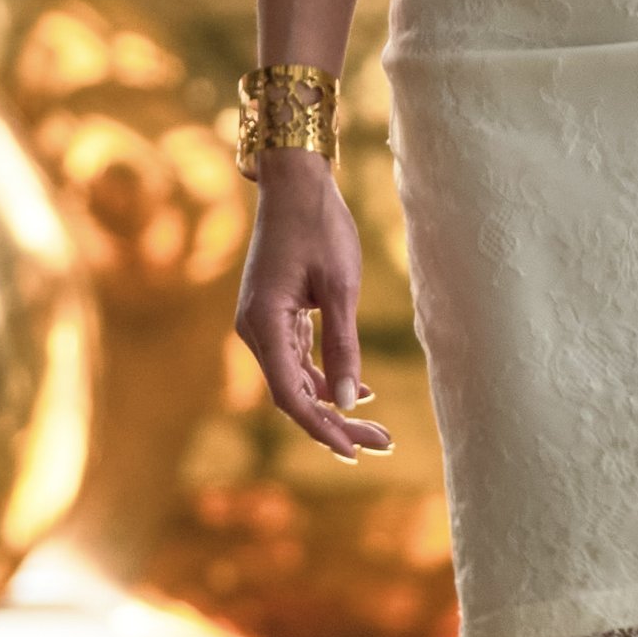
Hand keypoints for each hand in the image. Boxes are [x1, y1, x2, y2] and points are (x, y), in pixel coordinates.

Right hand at [234, 152, 393, 461]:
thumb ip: (344, 347)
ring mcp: (263, 324)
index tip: (354, 452)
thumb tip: (350, 402)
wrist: (295, 184)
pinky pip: (298, 360)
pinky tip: (361, 392)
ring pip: (297, 381)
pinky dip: (326, 378)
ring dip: (334, 405)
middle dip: (336, 424)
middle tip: (382, 445)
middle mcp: (255, 330)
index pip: (291, 395)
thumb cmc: (320, 227)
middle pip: (294, 395)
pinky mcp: (275, 316)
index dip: (322, 428)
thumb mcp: (341, 288)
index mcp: (264, 323)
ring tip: (379, 429)